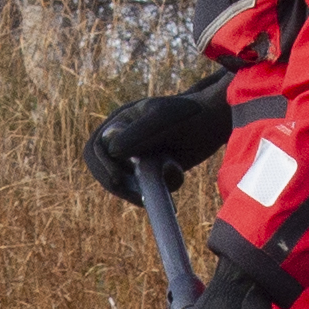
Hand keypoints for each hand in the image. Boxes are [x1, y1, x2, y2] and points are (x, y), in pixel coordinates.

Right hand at [80, 88, 231, 203]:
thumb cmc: (189, 113)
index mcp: (119, 122)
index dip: (102, 166)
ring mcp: (137, 156)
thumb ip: (137, 131)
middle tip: (136, 195)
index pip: (95, 149)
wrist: (214, 121)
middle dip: (114, 183)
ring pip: (122, 182)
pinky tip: (171, 191)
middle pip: (102, 168)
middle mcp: (123, 139)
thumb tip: (111, 150)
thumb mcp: (164, 117)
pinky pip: (142, 188)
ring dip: (135, 191)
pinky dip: (152, 193)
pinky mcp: (152, 170)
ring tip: (155, 192)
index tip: (118, 178)